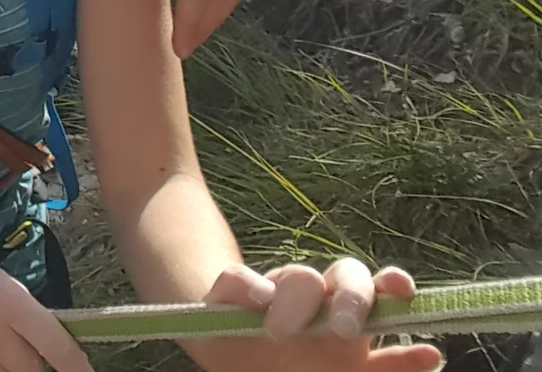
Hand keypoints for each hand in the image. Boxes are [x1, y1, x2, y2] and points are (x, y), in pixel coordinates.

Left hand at [204, 259, 443, 371]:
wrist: (235, 359)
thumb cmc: (225, 332)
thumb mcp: (212, 312)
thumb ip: (229, 292)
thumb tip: (257, 289)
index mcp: (288, 291)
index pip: (303, 280)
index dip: (295, 294)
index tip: (273, 319)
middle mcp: (324, 304)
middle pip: (350, 278)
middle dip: (352, 295)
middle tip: (340, 326)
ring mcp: (347, 337)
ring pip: (377, 306)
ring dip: (390, 304)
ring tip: (403, 304)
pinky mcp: (358, 367)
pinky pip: (390, 362)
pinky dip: (411, 359)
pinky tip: (430, 356)